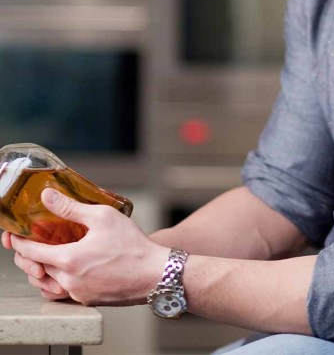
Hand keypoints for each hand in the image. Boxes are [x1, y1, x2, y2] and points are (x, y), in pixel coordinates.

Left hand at [2, 188, 167, 305]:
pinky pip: (64, 293)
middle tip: (29, 245)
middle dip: (28, 257)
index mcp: (69, 260)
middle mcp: (69, 281)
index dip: (19, 242)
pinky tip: (68, 270)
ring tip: (47, 258)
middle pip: (35, 270)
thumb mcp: (102, 217)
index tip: (14, 235)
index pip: (30, 252)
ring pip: (48, 284)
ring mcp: (79, 293)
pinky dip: (59, 281)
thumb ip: (71, 208)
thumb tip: (47, 196)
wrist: (155, 273)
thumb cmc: (133, 245)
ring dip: (42, 271)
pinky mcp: (89, 300)